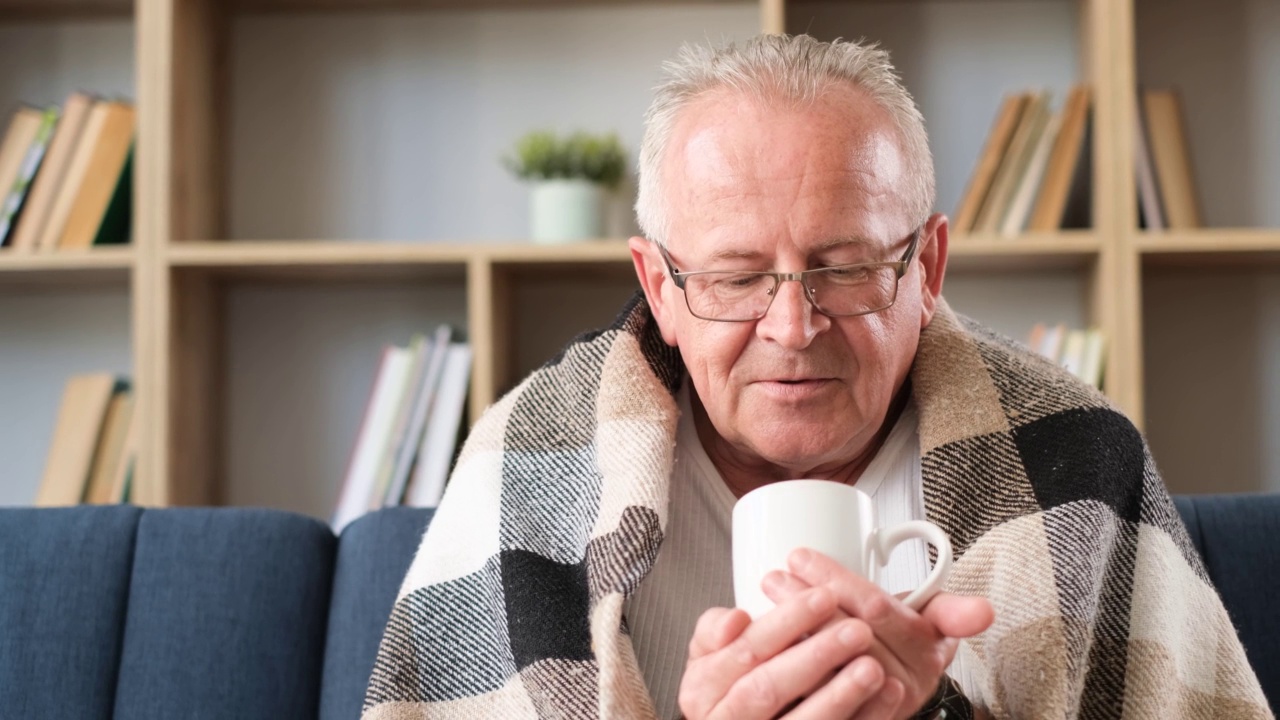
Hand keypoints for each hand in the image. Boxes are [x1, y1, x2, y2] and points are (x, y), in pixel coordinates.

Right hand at [677, 585, 903, 718]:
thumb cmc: (730, 684)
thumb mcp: (710, 655)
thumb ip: (714, 631)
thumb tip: (735, 619)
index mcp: (701, 690)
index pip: (744, 652)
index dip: (785, 622)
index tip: (822, 596)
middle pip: (767, 689)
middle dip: (815, 656)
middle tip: (856, 630)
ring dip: (841, 694)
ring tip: (872, 665)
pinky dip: (866, 718)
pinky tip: (888, 693)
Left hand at [762, 548, 994, 718]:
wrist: (883, 694)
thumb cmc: (899, 645)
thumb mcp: (930, 624)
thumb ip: (951, 610)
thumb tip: (984, 611)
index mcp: (925, 658)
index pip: (877, 610)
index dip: (835, 580)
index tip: (800, 555)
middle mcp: (900, 688)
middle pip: (844, 636)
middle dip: (805, 600)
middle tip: (774, 576)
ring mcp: (870, 706)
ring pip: (821, 668)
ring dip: (788, 630)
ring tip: (764, 599)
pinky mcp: (847, 718)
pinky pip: (809, 699)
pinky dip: (782, 666)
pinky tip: (762, 647)